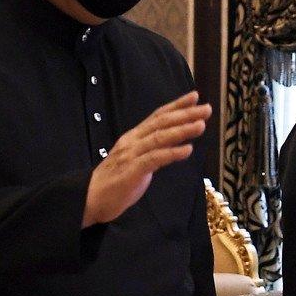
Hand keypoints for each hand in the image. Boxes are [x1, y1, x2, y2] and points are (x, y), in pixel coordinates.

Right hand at [82, 91, 209, 227]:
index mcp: (134, 137)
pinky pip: (154, 159)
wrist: (89, 199)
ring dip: (182, 131)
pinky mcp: (132, 171)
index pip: (157, 116)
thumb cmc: (115, 181)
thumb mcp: (136, 160)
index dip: (176, 105)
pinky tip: (187, 150)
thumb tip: (173, 146)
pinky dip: (172, 153)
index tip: (195, 96)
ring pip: (159, 138)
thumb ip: (152, 151)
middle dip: (185, 114)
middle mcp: (133, 141)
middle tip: (206, 109)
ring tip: (201, 125)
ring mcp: (131, 155)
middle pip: (161, 123)